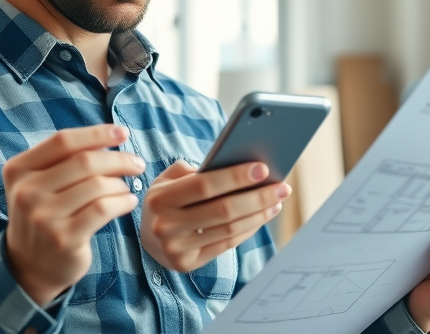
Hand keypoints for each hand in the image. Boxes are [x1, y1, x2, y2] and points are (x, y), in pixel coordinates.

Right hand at [2, 125, 144, 304]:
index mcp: (19, 170)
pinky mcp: (64, 239)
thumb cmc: (45, 214)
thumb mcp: (40, 183)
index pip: (63, 141)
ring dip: (121, 184)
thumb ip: (66, 159)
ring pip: (97, 185)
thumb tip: (110, 137)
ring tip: (127, 188)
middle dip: (118, 159)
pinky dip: (123, 202)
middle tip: (137, 164)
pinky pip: (103, 209)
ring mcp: (44, 217)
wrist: (29, 266)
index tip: (122, 133)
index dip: (97, 133)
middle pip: (84, 161)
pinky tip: (128, 202)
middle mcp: (27, 192)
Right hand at [141, 160, 289, 272]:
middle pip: (223, 210)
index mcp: (160, 198)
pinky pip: (227, 245)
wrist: (147, 238)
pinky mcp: (188, 263)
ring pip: (229, 229)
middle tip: (282, 187)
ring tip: (277, 201)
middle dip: (258, 197)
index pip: (204, 186)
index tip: (263, 168)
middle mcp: (165, 225)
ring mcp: (176, 248)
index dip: (235, 177)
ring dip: (259, 215)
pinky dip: (249, 229)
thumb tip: (237, 165)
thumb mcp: (169, 180)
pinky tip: (263, 216)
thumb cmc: (167, 200)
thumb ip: (195, 170)